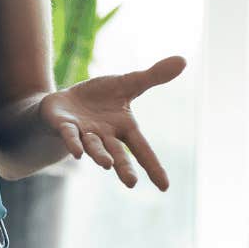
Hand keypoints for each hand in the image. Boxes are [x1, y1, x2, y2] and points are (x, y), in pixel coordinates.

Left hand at [40, 55, 185, 187]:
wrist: (65, 102)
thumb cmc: (99, 98)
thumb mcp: (128, 83)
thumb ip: (153, 77)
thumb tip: (183, 60)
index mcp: (124, 128)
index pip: (142, 149)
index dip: (153, 166)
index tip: (164, 187)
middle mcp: (105, 135)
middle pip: (117, 153)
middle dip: (123, 167)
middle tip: (131, 183)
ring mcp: (84, 133)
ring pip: (93, 146)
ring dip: (99, 155)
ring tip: (107, 165)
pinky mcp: (64, 126)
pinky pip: (70, 135)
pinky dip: (74, 142)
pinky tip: (77, 152)